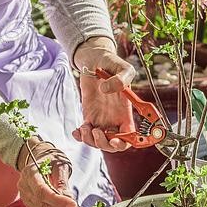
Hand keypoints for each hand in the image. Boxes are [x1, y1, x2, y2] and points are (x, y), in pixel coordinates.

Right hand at [17, 138, 86, 206]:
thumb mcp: (59, 165)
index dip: (58, 200)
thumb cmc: (51, 159)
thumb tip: (69, 201)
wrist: (40, 159)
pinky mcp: (32, 204)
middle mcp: (24, 187)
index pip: (42, 191)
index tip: (74, 205)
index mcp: (30, 173)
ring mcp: (26, 197)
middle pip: (44, 205)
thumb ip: (62, 182)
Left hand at [72, 37, 135, 151]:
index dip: (124, 143)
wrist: (96, 61)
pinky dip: (80, 136)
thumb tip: (107, 89)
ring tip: (85, 128)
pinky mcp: (89, 116)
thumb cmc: (112, 64)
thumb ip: (121, 79)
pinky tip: (77, 131)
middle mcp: (115, 119)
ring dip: (90, 141)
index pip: (130, 136)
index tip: (116, 140)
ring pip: (98, 142)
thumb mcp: (123, 68)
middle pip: (113, 144)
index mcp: (126, 112)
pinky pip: (85, 133)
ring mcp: (101, 119)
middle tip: (97, 132)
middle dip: (104, 144)